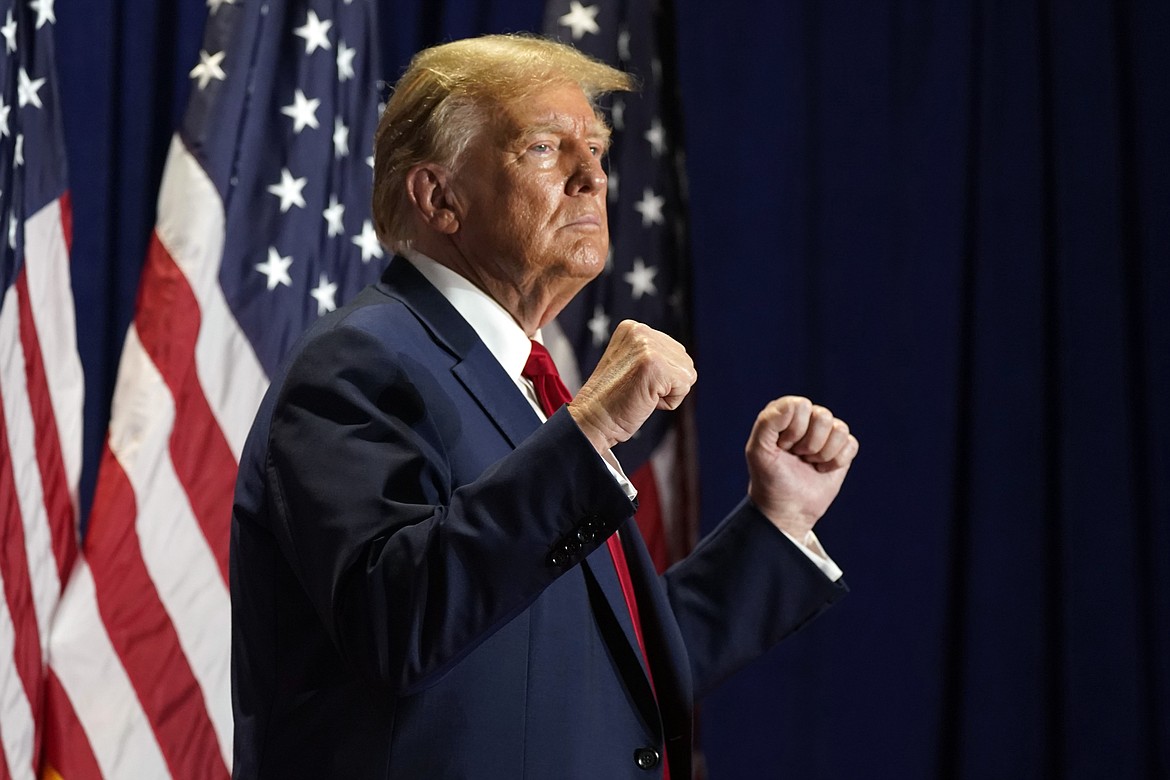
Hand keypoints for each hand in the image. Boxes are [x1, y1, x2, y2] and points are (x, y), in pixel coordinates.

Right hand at [568, 321, 695, 451]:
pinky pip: (684, 387)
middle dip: (668, 382)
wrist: (593, 420)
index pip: (674, 351)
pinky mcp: (656, 365)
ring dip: (669, 392)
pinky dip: (669, 402)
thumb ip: (654, 354)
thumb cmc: (613, 400)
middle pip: (684, 360)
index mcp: (633, 328)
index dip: (661, 375)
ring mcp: (647, 347)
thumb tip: (683, 358)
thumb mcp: (631, 364)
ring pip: (687, 373)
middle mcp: (640, 332)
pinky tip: (645, 399)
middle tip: (637, 390)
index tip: (633, 381)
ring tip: (641, 394)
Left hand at [745, 396, 858, 538]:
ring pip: (840, 430)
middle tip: (796, 456)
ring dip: (823, 454)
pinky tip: (822, 469)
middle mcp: (807, 417)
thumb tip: (794, 404)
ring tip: (809, 462)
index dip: (793, 430)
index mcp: (785, 412)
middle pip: (823, 416)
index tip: (782, 446)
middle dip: (809, 444)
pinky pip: (851, 444)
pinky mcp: (842, 449)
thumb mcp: (758, 450)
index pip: (801, 406)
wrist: (787, 508)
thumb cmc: (769, 478)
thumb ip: (767, 422)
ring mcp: (826, 433)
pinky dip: (836, 462)